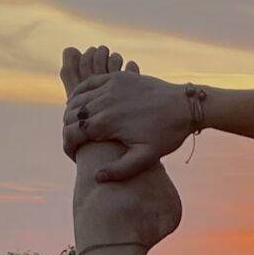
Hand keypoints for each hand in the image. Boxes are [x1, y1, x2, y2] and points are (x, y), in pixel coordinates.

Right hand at [61, 47, 188, 180]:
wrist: (185, 106)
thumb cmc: (167, 134)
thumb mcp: (146, 157)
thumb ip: (120, 170)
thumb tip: (96, 177)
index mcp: (108, 123)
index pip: (73, 133)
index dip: (68, 146)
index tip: (73, 155)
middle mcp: (105, 102)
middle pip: (71, 116)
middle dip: (68, 130)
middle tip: (74, 142)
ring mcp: (110, 86)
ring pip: (77, 98)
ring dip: (72, 113)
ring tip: (77, 127)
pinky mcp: (118, 77)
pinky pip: (89, 82)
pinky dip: (80, 92)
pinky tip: (81, 103)